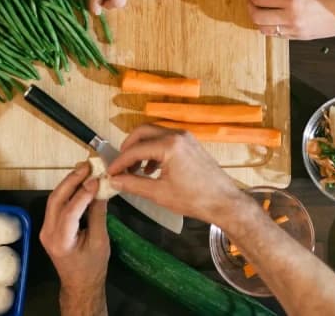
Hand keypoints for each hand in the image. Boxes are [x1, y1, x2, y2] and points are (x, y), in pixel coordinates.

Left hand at [40, 162, 108, 315]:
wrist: (80, 285)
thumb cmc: (92, 268)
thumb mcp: (100, 242)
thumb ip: (98, 215)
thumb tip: (100, 189)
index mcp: (60, 241)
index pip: (69, 211)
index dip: (83, 193)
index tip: (96, 179)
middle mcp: (47, 233)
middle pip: (56, 200)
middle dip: (71, 180)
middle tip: (87, 165)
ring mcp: (45, 229)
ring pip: (54, 199)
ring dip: (68, 183)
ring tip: (84, 169)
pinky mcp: (49, 227)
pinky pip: (56, 205)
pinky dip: (67, 192)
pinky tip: (79, 183)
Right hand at [108, 125, 244, 224]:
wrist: (224, 202)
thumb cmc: (194, 199)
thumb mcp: (159, 193)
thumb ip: (133, 184)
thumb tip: (114, 180)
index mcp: (169, 145)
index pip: (135, 149)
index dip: (119, 161)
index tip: (110, 172)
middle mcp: (176, 135)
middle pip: (142, 132)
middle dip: (128, 147)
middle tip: (120, 165)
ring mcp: (185, 137)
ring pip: (154, 134)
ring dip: (141, 148)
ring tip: (134, 170)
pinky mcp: (190, 143)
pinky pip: (165, 140)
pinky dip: (154, 150)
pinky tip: (151, 169)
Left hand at [247, 0, 334, 39]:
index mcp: (292, 1)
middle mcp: (290, 18)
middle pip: (257, 17)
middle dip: (250, 5)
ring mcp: (295, 31)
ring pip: (264, 30)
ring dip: (258, 18)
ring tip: (262, 7)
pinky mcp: (300, 38)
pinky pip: (277, 35)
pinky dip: (270, 26)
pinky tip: (274, 16)